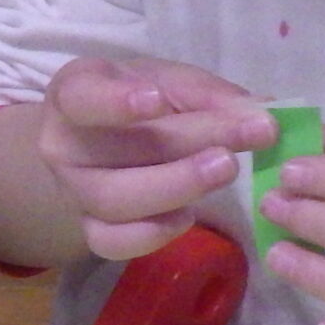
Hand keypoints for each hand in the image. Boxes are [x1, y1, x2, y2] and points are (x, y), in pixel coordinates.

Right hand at [38, 57, 274, 259]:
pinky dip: (153, 234)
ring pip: (114, 201)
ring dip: (177, 187)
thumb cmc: (137, 99)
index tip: (156, 100)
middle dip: (187, 142)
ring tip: (226, 169)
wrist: (99, 142)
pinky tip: (188, 216)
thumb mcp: (169, 82)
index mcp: (74, 94)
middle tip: (247, 134)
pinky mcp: (89, 229)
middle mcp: (62, 145)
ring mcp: (74, 192)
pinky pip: (113, 243)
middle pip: (115, 153)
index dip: (115, 101)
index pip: (82, 97)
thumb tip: (263, 113)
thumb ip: (209, 95)